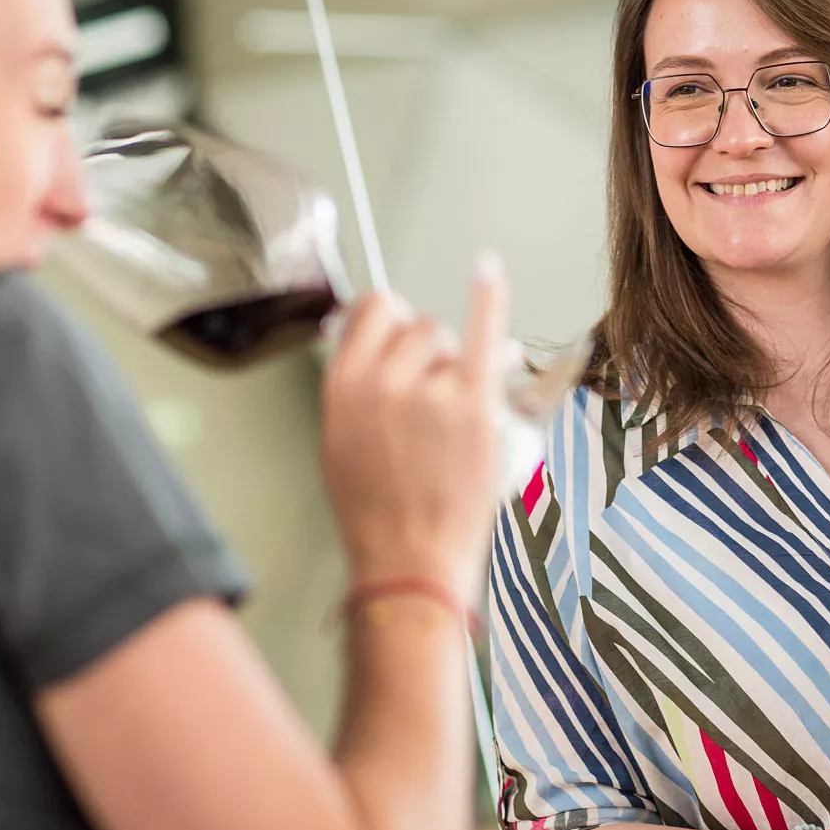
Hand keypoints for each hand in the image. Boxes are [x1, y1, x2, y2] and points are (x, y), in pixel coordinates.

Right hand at [320, 257, 508, 605]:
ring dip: (457, 367)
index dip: (390, 318)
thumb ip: (359, 388)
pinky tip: (488, 271)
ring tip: (458, 413)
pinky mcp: (473, 404)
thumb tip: (385, 345)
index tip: (401, 327)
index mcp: (343, 387)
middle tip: (434, 399)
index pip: (371, 312)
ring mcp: (430, 390)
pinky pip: (482, 334)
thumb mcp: (340, 442)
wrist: (410, 558)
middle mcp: (383, 380)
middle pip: (419, 327)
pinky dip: (488, 298)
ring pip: (451, 343)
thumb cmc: (378, 511)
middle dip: (430, 352)